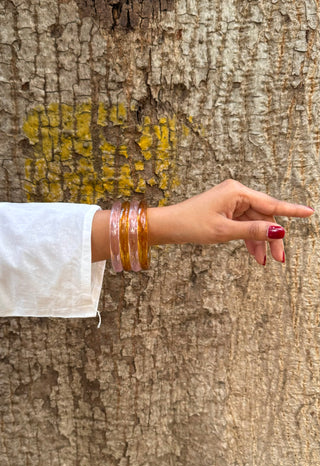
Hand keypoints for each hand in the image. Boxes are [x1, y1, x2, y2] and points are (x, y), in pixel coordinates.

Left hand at [148, 179, 313, 264]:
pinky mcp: (226, 211)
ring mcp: (232, 202)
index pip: (271, 204)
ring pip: (254, 223)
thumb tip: (278, 232)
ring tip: (263, 262)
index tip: (309, 212)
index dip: (291, 211)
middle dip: (271, 238)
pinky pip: (244, 225)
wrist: (169, 226)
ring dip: (259, 242)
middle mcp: (237, 193)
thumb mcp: (224, 231)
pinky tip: (254, 255)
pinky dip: (248, 239)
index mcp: (237, 192)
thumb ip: (252, 232)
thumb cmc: (192, 224)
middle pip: (264, 216)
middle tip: (279, 259)